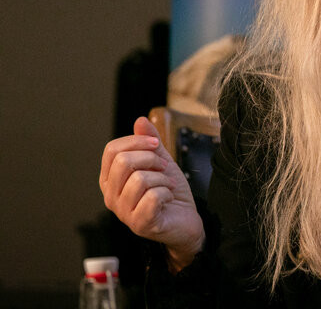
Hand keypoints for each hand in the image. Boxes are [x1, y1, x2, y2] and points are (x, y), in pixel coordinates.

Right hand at [99, 117, 204, 270]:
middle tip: (164, 168)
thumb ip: (150, 142)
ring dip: (162, 179)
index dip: (137, 141)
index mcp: (110, 179)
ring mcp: (122, 213)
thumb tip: (140, 119)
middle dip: (151, 159)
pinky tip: (168, 199)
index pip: (112, 150)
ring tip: (167, 186)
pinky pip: (152, 197)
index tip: (156, 145)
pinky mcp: (139, 224)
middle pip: (123, 162)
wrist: (186, 220)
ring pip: (139, 179)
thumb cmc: (169, 192)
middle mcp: (110, 196)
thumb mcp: (161, 161)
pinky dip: (166, 193)